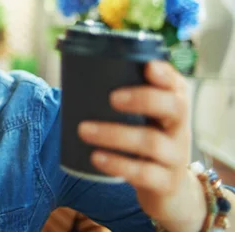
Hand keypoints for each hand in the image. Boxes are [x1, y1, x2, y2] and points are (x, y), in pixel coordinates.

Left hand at [77, 61, 205, 230]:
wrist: (168, 189)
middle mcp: (179, 128)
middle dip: (143, 99)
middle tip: (112, 97)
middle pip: (174, 108)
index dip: (165, 75)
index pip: (177, 85)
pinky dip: (118, 164)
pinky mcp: (166, 183)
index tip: (148, 66)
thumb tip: (76, 77)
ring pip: (152, 142)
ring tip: (84, 130)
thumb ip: (122, 98)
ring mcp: (175, 157)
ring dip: (115, 134)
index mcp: (173, 106)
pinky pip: (144, 173)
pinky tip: (96, 157)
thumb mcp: (143, 119)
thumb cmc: (145, 141)